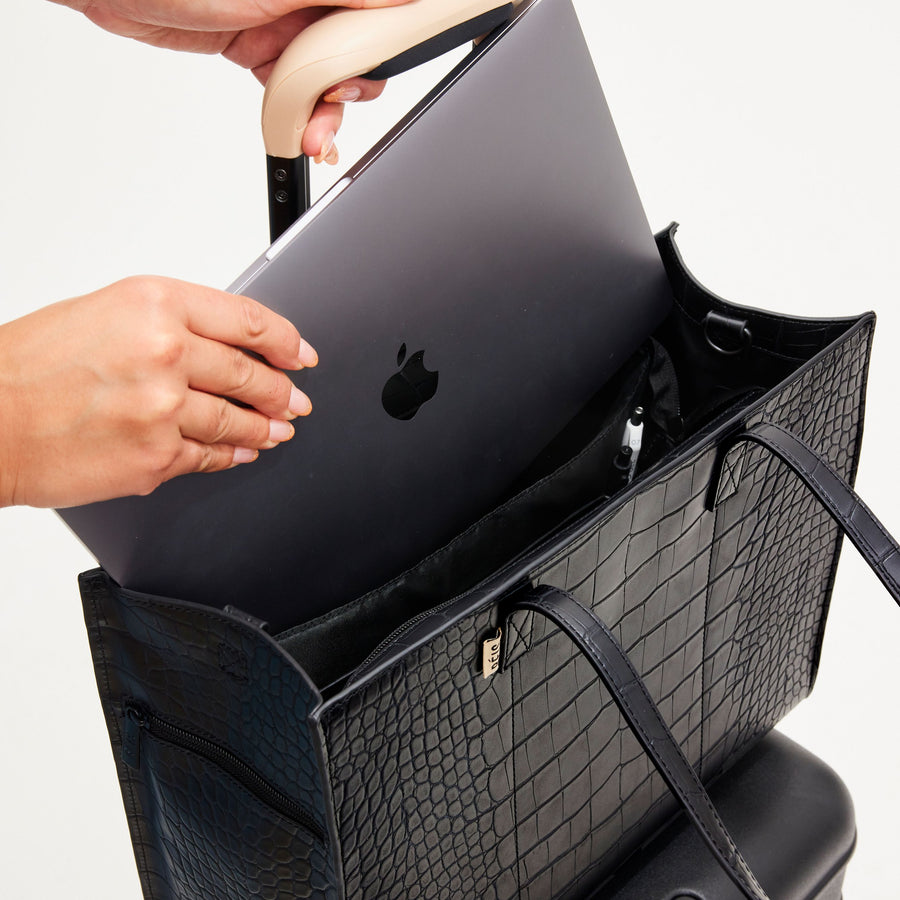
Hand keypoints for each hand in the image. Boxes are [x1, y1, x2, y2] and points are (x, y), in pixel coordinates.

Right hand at [0, 277, 316, 507]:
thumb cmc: (30, 365)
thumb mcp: (103, 313)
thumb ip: (168, 324)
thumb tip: (224, 344)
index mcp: (154, 305)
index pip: (246, 321)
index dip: (285, 340)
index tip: (301, 353)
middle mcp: (165, 352)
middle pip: (249, 373)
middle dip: (282, 391)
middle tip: (297, 399)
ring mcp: (163, 408)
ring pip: (236, 420)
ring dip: (265, 427)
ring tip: (279, 429)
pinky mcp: (155, 456)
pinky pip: (210, 456)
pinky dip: (232, 455)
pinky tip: (242, 453)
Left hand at [52, 0, 414, 161]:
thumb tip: (404, 4)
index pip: (379, 10)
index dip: (387, 42)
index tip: (382, 69)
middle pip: (358, 46)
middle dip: (353, 85)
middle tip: (335, 103)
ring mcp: (284, 19)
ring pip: (326, 74)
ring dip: (325, 111)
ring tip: (314, 134)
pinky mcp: (259, 45)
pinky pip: (293, 86)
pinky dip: (298, 113)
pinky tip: (300, 131)